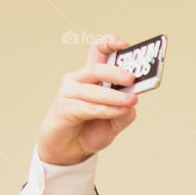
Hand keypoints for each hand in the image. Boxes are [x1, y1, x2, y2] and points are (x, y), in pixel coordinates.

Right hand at [38, 35, 138, 165]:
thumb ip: (126, 108)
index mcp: (92, 77)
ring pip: (93, 89)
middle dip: (116, 72)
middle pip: (96, 68)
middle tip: (132, 79)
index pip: (98, 51)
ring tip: (131, 101)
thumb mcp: (117, 120)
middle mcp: (78, 80)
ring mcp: (68, 93)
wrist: (71, 151)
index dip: (109, 43)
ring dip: (114, 96)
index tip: (125, 45)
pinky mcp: (63, 108)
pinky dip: (105, 109)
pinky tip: (118, 110)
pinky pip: (87, 107)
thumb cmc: (91, 129)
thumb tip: (132, 99)